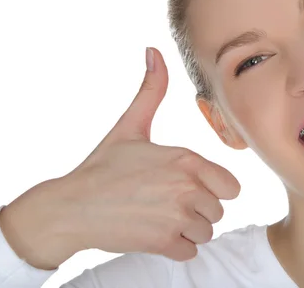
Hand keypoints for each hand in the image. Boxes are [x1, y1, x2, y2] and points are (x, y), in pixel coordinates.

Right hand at [0, 47, 240, 268]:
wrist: (71, 207)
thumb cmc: (102, 166)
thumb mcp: (130, 125)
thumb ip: (151, 90)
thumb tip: (154, 52)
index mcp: (186, 160)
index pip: (232, 186)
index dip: (214, 187)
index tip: (191, 185)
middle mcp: (187, 188)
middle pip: (219, 210)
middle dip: (199, 208)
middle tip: (170, 201)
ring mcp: (176, 217)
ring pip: (207, 231)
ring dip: (189, 228)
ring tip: (162, 216)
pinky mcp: (163, 243)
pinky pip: (190, 251)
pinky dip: (177, 246)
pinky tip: (156, 232)